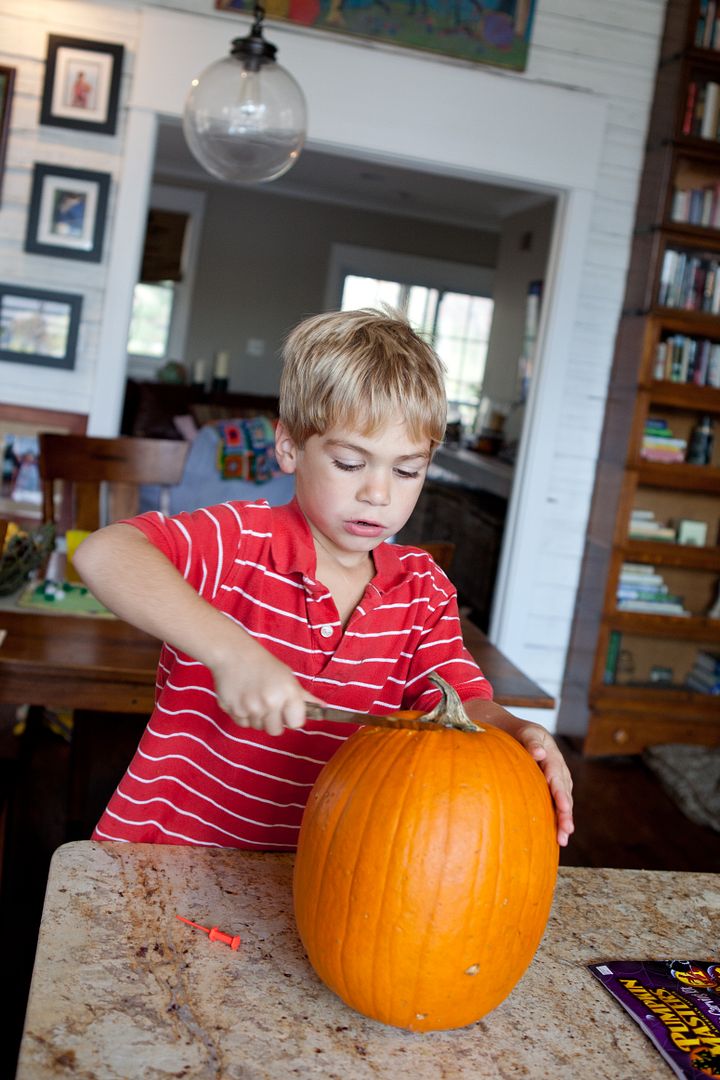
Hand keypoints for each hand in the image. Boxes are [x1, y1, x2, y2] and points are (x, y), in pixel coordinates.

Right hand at [211, 643, 323, 736]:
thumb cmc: (263, 664)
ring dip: (258, 717)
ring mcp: (250, 708)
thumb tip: (324, 708)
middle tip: (269, 704)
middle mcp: (270, 702)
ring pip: (258, 727)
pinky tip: (244, 699)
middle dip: (274, 721)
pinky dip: (243, 715)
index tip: (288, 710)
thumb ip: (304, 697)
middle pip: (276, 731)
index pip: (295, 724)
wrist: (234, 653)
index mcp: (287, 692)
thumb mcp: (287, 677)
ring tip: (255, 698)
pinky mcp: (233, 710)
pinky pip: (242, 724)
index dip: (292, 718)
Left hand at [515, 721, 573, 847]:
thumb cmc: (520, 733)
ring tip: (563, 839)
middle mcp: (558, 771)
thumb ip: (531, 742)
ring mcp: (556, 781)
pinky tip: (556, 836)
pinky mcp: (550, 789)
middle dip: (566, 813)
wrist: (519, 734)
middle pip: (563, 794)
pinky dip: (557, 819)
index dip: (561, 793)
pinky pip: (556, 804)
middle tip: (566, 830)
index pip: (558, 778)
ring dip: (564, 821)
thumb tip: (539, 753)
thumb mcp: (526, 732)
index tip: (564, 807)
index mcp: (553, 757)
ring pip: (563, 802)